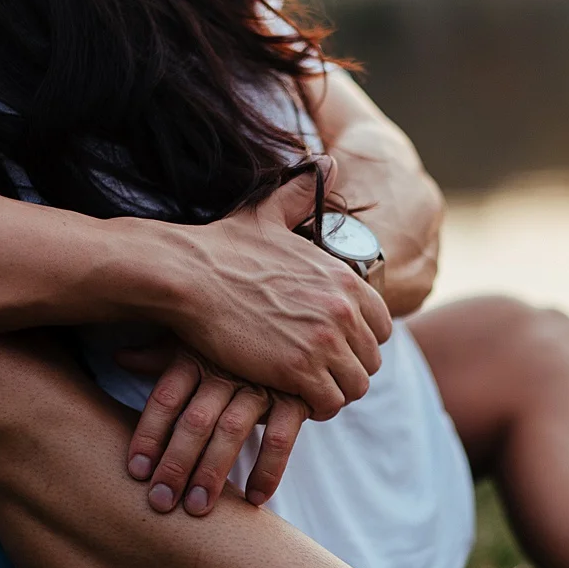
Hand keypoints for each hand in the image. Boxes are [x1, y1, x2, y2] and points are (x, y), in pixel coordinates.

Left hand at [117, 342, 308, 514]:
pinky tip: (254, 500)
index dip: (149, 435)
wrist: (297, 323)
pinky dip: (267, 469)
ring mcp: (262, 384)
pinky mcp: (295, 397)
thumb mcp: (197, 340)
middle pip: (194, 420)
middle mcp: (226, 369)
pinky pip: (281, 438)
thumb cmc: (234, 340)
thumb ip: (159, 356)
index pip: (165, 398)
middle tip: (161, 502)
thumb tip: (120, 358)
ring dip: (213, 472)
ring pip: (232, 431)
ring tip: (197, 508)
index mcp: (196, 356)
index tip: (137, 472)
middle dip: (176, 464)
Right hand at [158, 158, 392, 420]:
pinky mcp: (299, 370)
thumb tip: (328, 161)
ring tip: (306, 390)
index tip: (332, 346)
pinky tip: (292, 399)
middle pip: (372, 359)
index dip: (359, 340)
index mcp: (344, 277)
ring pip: (356, 386)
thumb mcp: (269, 213)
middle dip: (347, 368)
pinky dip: (315, 407)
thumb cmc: (222, 247)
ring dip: (334, 391)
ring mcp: (324, 341)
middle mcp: (343, 308)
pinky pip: (329, 403)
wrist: (187, 276)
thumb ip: (303, 192)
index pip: (381, 325)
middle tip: (317, 373)